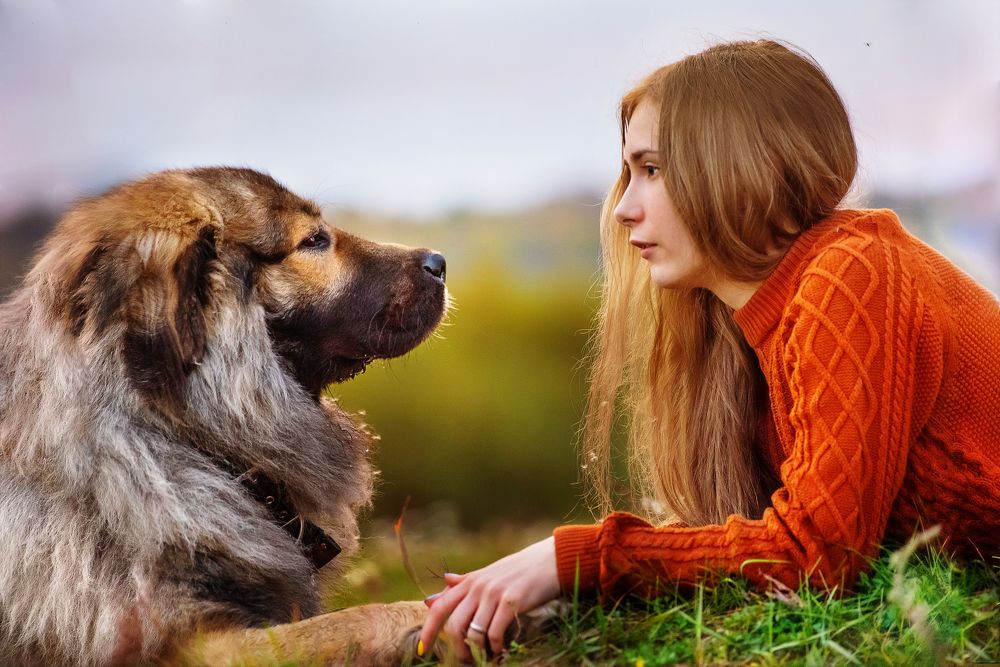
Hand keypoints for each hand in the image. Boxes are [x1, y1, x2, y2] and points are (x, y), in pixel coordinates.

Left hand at [418, 536, 559, 660]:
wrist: (549, 561)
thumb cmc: (519, 570)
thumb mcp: (488, 574)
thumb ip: (463, 585)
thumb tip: (436, 591)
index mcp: (470, 581)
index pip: (439, 607)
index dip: (428, 630)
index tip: (423, 649)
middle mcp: (478, 587)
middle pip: (454, 626)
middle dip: (458, 650)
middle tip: (466, 661)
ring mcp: (494, 594)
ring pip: (474, 633)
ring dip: (479, 652)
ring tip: (488, 657)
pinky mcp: (511, 602)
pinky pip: (494, 633)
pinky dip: (496, 648)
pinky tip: (501, 651)